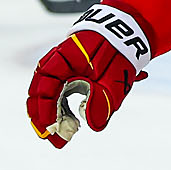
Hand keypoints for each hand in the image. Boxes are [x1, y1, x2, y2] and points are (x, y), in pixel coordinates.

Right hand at [27, 1, 151, 148]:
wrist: (131, 31)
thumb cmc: (121, 52)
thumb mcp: (115, 79)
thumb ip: (103, 101)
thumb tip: (92, 126)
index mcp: (65, 57)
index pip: (45, 86)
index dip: (45, 110)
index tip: (51, 130)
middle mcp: (59, 59)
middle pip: (39, 89)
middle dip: (41, 115)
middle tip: (50, 138)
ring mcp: (63, 63)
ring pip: (47, 89)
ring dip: (50, 111)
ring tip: (60, 132)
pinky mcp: (71, 69)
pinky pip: (59, 87)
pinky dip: (60, 104)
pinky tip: (68, 119)